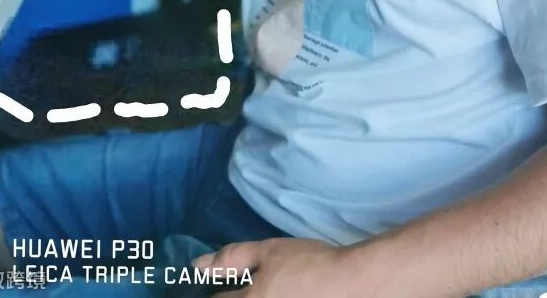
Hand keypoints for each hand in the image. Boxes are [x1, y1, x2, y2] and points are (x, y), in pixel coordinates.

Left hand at [193, 237, 357, 297]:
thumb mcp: (269, 252)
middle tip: (248, 285)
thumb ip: (232, 259)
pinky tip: (282, 293)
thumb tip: (196, 266)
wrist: (350, 285)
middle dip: (231, 297)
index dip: (214, 291)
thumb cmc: (308, 264)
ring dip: (252, 297)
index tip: (221, 285)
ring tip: (266, 289)